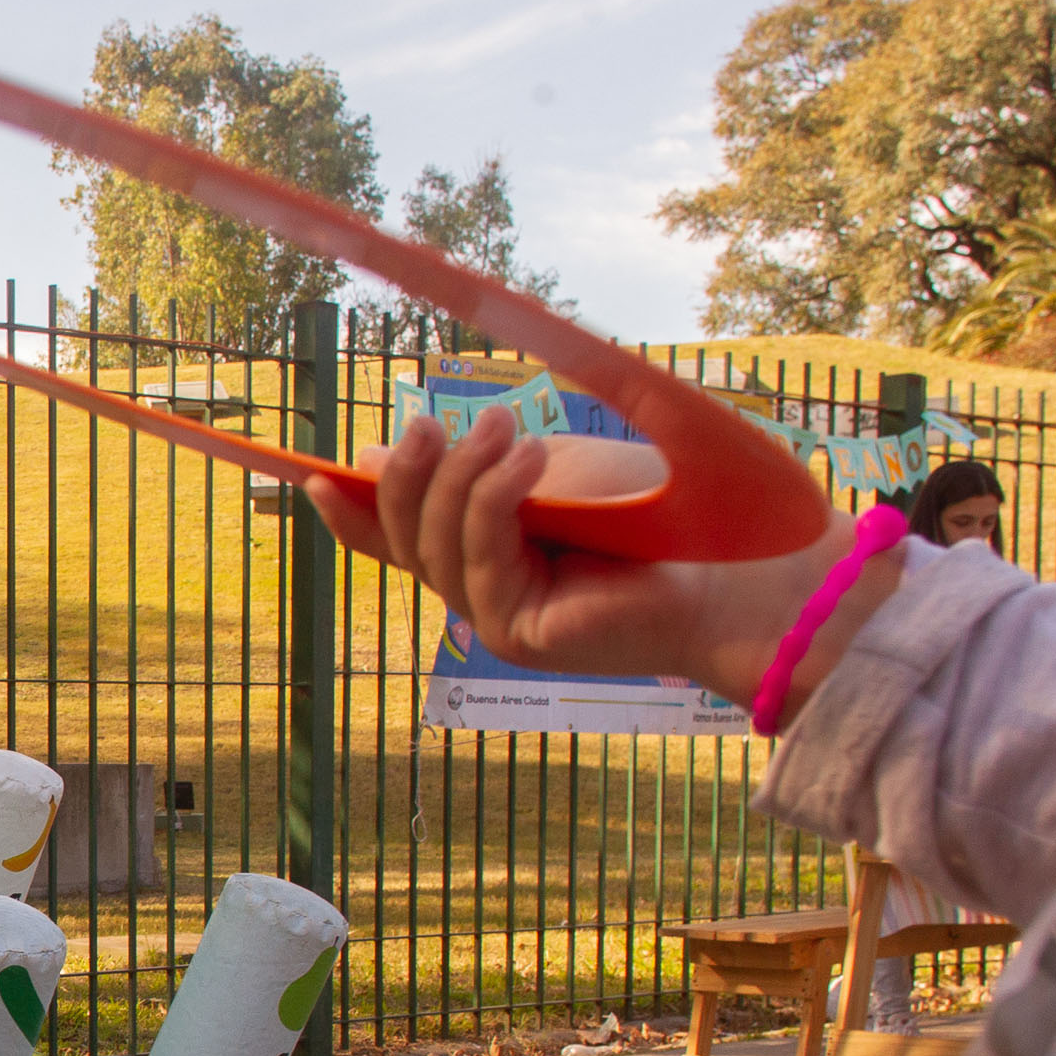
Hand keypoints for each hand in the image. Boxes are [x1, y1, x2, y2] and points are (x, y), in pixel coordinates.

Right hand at [308, 410, 883, 708]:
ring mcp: (494, 617)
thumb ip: (478, 466)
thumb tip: (381, 451)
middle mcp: (480, 590)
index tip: (315, 472)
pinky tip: (527, 462)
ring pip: (431, 544)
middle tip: (427, 423)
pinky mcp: (517, 632)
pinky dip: (493, 502)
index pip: (393, 536)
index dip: (350, 510)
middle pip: (400, 537)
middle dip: (404, 478)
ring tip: (501, 430)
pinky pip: (477, 557)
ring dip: (456, 479)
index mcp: (485, 550)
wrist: (740, 568)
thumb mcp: (555, 469)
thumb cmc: (666, 513)